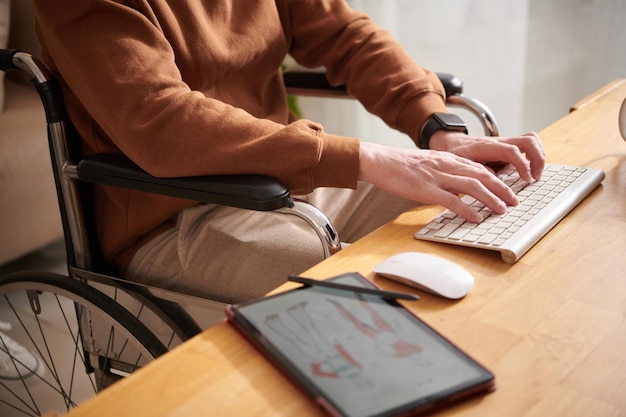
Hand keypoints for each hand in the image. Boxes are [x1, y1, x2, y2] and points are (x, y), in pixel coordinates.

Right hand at [358, 142, 519, 222]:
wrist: (381, 160)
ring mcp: (437, 177)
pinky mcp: (426, 189)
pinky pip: (451, 200)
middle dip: (502, 189)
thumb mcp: (429, 165)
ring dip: (491, 198)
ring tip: (502, 209)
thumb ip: (445, 173)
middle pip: (483, 175)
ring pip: (473, 186)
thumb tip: (458, 188)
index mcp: (448, 159)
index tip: (509, 190)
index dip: (498, 179)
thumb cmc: (401, 165)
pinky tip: (476, 217)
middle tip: (514, 201)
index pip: (480, 168)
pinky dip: (467, 209)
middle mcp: (447, 166)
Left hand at [429, 130, 544, 181]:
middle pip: (529, 140)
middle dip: (538, 158)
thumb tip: (490, 179)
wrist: (452, 142)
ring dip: (539, 156)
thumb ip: (474, 171)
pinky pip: (527, 146)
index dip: (522, 164)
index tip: (526, 179)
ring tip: (536, 175)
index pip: (512, 151)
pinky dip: (534, 157)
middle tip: (536, 177)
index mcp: (488, 146)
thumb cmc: (456, 153)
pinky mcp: (508, 148)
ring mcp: (506, 143)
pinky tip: (530, 171)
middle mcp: (500, 142)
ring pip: (531, 140)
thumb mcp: (460, 164)